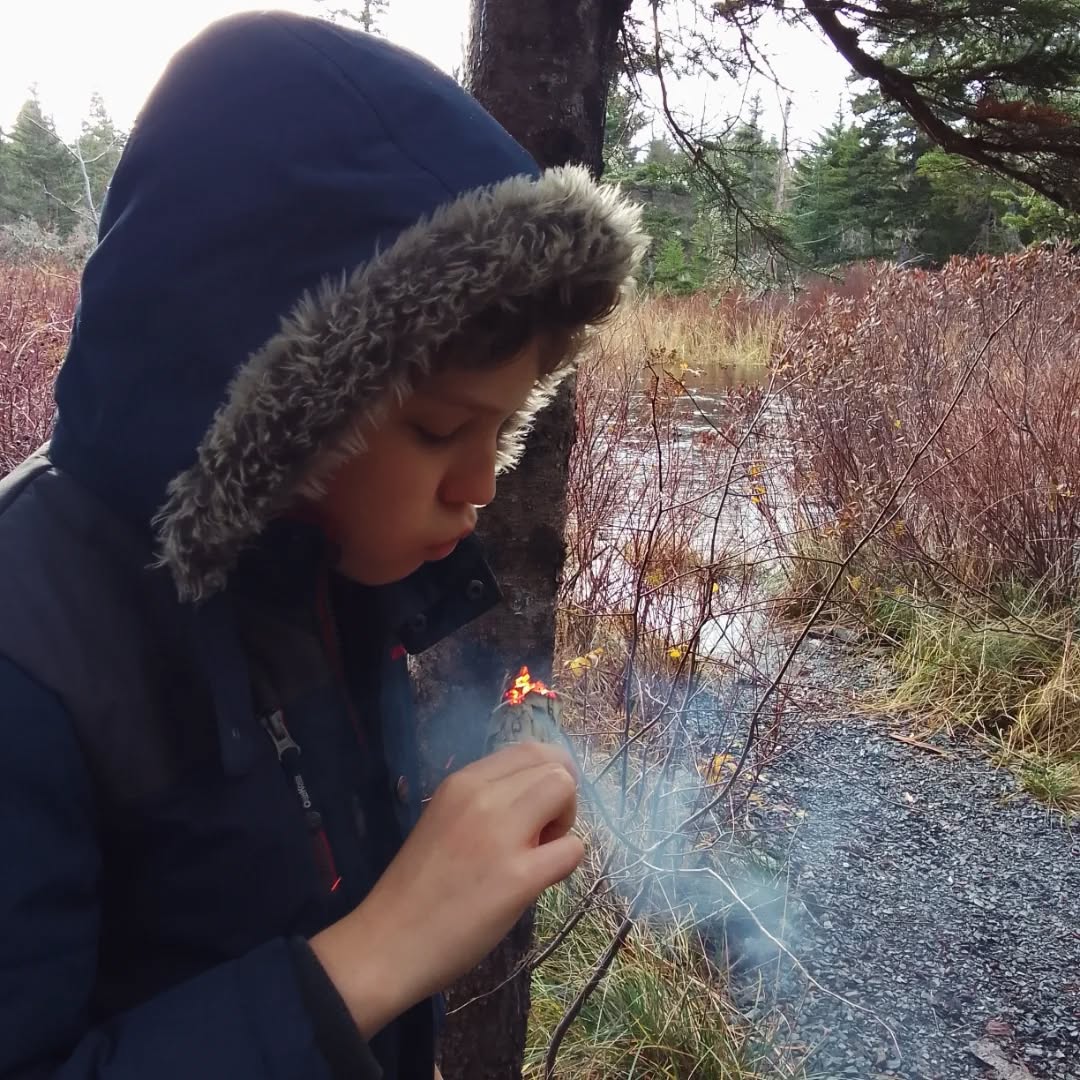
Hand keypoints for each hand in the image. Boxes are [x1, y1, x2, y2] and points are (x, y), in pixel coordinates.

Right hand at [310, 741, 582, 1037]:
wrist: (387, 944)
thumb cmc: (415, 889)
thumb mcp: (444, 821)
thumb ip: (485, 803)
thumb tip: (534, 803)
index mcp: (462, 782)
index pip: (529, 749)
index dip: (546, 775)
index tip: (534, 809)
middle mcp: (481, 797)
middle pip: (554, 766)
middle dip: (560, 798)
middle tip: (540, 835)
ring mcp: (500, 836)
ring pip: (564, 790)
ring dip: (566, 821)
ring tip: (539, 854)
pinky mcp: (518, 878)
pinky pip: (572, 849)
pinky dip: (566, 862)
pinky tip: (540, 881)